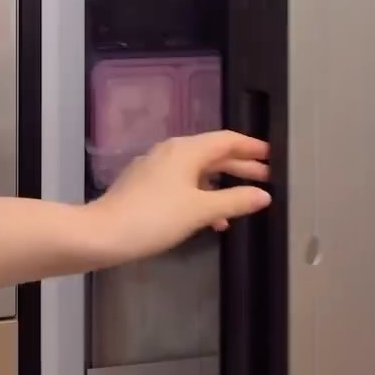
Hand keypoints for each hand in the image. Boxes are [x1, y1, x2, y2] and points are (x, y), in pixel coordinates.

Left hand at [88, 130, 270, 268]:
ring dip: (222, 183)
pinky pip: (183, 183)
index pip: (227, 140)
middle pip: (214, 153)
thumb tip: (264, 195)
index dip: (252, 147)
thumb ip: (234, 201)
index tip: (273, 156)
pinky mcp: (146, 185)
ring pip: (198, 170)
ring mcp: (157, 168)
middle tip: (267, 177)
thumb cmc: (154, 218)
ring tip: (244, 200)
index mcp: (187, 149)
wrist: (101, 234)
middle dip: (240, 165)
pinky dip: (202, 195)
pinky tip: (211, 219)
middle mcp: (172, 151)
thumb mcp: (200, 211)